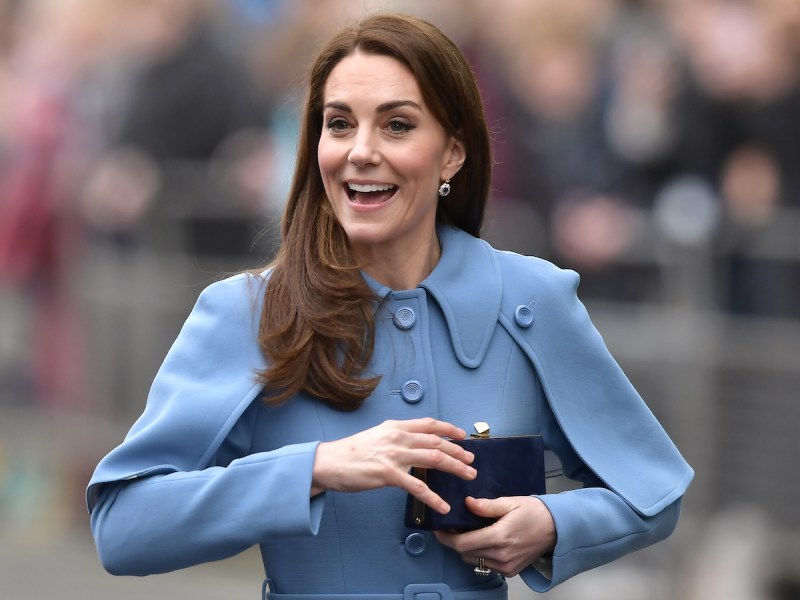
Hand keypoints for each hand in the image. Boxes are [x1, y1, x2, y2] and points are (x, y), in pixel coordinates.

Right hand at [311, 418, 475, 514]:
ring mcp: (394, 455)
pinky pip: (418, 486)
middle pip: (437, 442)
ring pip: (434, 459)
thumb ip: (396, 437)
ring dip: (455, 468)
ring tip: (467, 476)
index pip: (429, 424)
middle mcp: (397, 437)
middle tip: (472, 461)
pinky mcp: (388, 474)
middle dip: (458, 452)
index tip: (463, 435)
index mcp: (395, 426)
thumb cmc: (351, 452)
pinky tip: (442, 506)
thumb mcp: (377, 436)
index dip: (449, 429)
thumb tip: (414, 444)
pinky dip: (433, 497)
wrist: (328, 462)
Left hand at [434, 496, 556, 576]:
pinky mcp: (510, 571)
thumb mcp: (510, 502)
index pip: (463, 544)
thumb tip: (467, 503)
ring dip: (466, 549)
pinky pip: (485, 565)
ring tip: (466, 532)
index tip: (439, 529)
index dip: (447, 538)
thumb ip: (486, 506)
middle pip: (465, 553)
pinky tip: (481, 541)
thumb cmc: (535, 513)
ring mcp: (506, 566)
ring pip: (473, 561)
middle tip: (450, 528)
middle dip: (454, 542)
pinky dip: (479, 554)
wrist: (557, 528)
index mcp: (500, 537)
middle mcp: (502, 556)